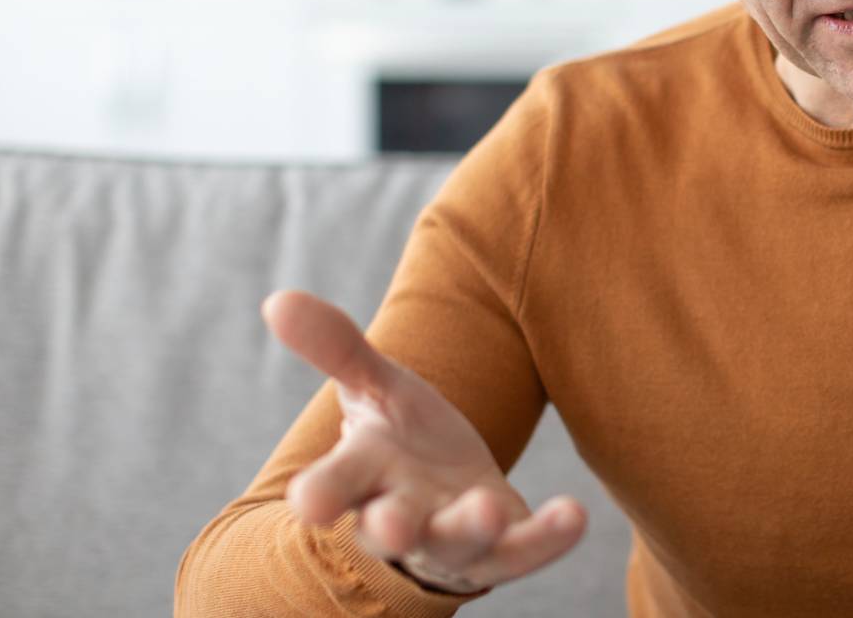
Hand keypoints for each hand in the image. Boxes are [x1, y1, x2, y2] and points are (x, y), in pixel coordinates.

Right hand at [262, 289, 586, 593]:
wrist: (445, 488)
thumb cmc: (400, 438)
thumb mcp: (374, 386)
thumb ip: (335, 348)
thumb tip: (277, 299)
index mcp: (363, 474)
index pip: (336, 484)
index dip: (322, 493)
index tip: (307, 502)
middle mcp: (402, 513)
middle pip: (390, 529)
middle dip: (391, 527)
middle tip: (392, 524)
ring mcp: (452, 537)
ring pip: (456, 544)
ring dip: (470, 529)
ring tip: (489, 507)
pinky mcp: (501, 549)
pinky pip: (522, 552)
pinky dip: (545, 538)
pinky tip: (574, 515)